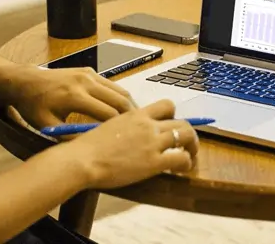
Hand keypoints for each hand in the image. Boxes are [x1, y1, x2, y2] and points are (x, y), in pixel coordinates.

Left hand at [6, 67, 136, 129]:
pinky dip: (119, 96)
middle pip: (119, 99)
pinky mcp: (89, 70)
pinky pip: (111, 85)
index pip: (107, 114)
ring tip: (133, 121)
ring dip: (128, 105)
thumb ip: (70, 136)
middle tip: (139, 131)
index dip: (119, 128)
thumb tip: (93, 147)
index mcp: (74, 96)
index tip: (127, 140)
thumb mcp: (47, 126)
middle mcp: (85, 82)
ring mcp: (89, 73)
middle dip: (131, 116)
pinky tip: (120, 109)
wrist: (25, 81)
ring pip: (119, 90)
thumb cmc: (33, 106)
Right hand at [71, 99, 199, 188]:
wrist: (82, 160)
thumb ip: (124, 126)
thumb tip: (128, 134)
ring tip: (189, 157)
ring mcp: (152, 142)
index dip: (173, 116)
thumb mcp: (108, 126)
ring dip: (192, 147)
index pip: (166, 105)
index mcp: (136, 114)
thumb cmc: (87, 147)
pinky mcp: (154, 162)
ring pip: (187, 136)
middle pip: (181, 122)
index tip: (170, 126)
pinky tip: (181, 170)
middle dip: (188, 133)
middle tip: (186, 145)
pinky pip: (181, 158)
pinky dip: (186, 163)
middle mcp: (148, 125)